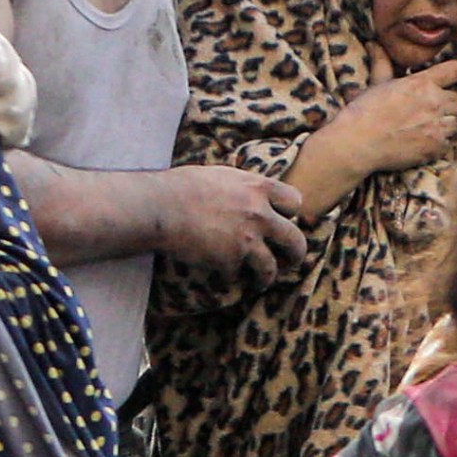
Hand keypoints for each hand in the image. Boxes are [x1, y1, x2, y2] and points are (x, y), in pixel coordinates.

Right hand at [154, 164, 307, 284]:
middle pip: (295, 240)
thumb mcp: (220, 175)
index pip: (294, 202)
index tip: (286, 220)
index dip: (291, 213)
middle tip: (291, 261)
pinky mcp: (229, 261)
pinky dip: (230, 278)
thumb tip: (249, 190)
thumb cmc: (182, 186)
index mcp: (258, 188)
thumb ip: (242, 186)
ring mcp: (246, 240)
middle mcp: (259, 215)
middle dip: (296, 254)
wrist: (160, 206)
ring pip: (270, 268)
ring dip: (267, 277)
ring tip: (262, 282)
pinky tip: (223, 277)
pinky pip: (236, 275)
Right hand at [314, 48, 456, 180]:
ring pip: (455, 122)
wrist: (357, 143)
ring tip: (424, 127)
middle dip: (448, 103)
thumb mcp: (376, 83)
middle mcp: (434, 102)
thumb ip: (383, 63)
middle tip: (432, 108)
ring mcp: (437, 126)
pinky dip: (437, 143)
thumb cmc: (364, 111)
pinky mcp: (436, 147)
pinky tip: (420, 142)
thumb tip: (374, 44)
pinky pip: (447, 143)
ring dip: (444, 124)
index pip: (456, 70)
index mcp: (422, 83)